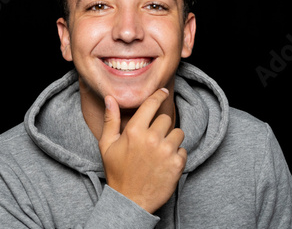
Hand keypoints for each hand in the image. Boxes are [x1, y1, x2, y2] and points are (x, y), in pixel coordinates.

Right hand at [98, 88, 186, 213]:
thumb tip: (111, 98)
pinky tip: (165, 163)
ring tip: (159, 152)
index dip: (158, 95)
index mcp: (134, 131)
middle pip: (166, 119)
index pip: (151, 104)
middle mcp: (152, 138)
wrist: (130, 200)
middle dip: (161, 127)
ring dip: (171, 140)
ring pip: (178, 133)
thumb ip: (111, 120)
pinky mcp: (177, 164)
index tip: (162, 92)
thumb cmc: (117, 172)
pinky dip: (177, 155)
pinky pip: (183, 150)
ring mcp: (166, 151)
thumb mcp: (107, 145)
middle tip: (152, 140)